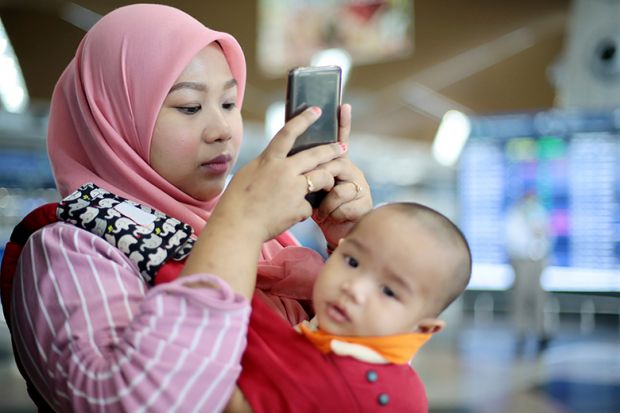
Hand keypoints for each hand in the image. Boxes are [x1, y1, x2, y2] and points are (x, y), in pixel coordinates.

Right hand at [214, 106, 344, 242]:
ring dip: (328, 178)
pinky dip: (304, 209)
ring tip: (330, 181)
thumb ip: (267, 166)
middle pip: (316, 155)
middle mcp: (284, 171)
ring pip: (323, 177)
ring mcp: (294, 189)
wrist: (237, 226)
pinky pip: (310, 205)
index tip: (317, 111)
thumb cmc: (237, 202)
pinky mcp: (299, 208)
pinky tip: (294, 214)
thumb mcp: (249, 174)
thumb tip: (277, 163)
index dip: (304, 120)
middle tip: (343, 147)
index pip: (288, 133)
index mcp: (268, 160)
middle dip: (333, 150)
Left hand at [311, 104, 372, 246]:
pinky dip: (333, 212)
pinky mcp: (364, 202)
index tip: (342, 104)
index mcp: (336, 164)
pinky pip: (344, 202)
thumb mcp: (310, 188)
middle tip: (317, 189)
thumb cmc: (320, 209)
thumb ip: (306, 172)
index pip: (339, 140)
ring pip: (339, 186)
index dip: (342, 123)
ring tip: (323, 211)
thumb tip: (290, 156)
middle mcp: (350, 170)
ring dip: (327, 201)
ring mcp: (359, 185)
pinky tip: (333, 217)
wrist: (335, 234)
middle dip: (324, 176)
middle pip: (337, 163)